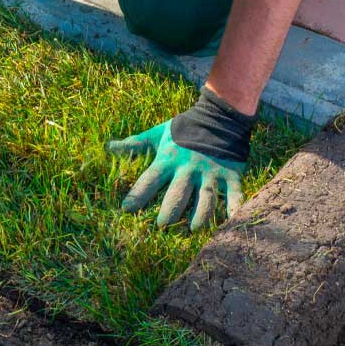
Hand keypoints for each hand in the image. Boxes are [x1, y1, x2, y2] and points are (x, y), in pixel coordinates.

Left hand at [104, 89, 254, 230]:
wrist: (219, 116)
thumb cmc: (183, 129)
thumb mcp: (158, 134)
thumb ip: (135, 144)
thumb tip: (109, 147)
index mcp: (168, 159)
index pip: (150, 179)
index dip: (138, 194)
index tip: (126, 210)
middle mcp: (189, 168)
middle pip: (178, 192)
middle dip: (170, 209)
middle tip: (162, 225)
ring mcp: (211, 172)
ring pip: (206, 197)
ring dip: (200, 214)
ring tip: (193, 229)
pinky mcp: (231, 174)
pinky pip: (234, 193)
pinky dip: (235, 207)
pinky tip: (233, 221)